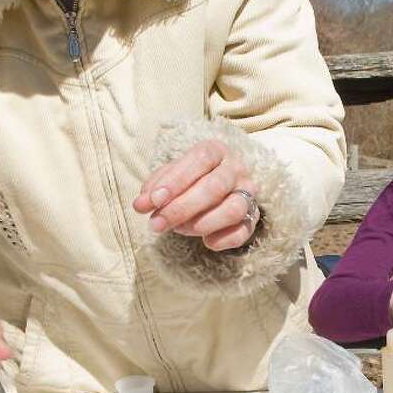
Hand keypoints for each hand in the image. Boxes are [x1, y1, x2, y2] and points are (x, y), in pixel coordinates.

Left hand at [132, 139, 259, 250]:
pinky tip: (206, 242)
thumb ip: (154, 189)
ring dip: (202, 223)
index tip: (154, 200)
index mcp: (216, 151)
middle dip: (182, 208)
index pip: (201, 158)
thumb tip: (140, 205)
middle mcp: (236, 169)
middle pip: (215, 186)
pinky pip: (243, 231)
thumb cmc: (189, 180)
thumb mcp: (170, 177)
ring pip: (233, 209)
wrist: (218, 190)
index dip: (176, 180)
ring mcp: (248, 194)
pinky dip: (224, 239)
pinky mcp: (253, 217)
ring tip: (180, 230)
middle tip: (157, 224)